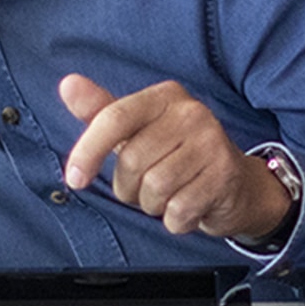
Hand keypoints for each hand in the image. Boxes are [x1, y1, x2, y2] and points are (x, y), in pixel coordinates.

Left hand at [58, 74, 292, 240]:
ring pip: (153, 189)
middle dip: (129, 187)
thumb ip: (101, 111)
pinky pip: (178, 211)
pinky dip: (176, 220)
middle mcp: (191, 113)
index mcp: (165, 96)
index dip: (88, 151)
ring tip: (170, 195)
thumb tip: (68, 85)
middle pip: (132, 161)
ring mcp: (212, 143)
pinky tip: (188, 207)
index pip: (115, 118)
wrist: (237, 186)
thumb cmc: (178, 156)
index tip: (74, 179)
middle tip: (147, 186)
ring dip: (153, 204)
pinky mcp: (224, 175)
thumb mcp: (138, 131)